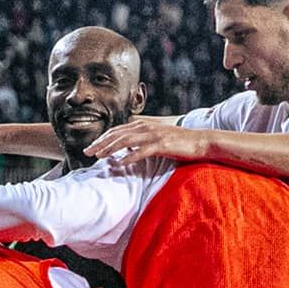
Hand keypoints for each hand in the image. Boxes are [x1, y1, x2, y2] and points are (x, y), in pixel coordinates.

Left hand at [84, 120, 210, 168]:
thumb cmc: (180, 142)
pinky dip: (129, 156)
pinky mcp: (162, 144)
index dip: (103, 138)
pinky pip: (142, 151)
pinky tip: (120, 163)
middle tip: (87, 152)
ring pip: (126, 141)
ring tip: (99, 157)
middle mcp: (146, 127)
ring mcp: (154, 135)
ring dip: (110, 148)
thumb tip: (126, 147)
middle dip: (101, 143)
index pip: (117, 130)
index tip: (91, 146)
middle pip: (117, 134)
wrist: (201, 141)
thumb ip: (142, 139)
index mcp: (144, 125)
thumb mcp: (158, 138)